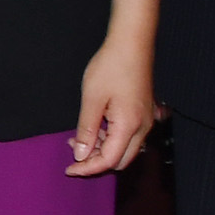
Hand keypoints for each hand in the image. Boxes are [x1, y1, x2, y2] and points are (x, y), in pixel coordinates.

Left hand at [68, 34, 159, 175]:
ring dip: (102, 149)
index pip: (109, 161)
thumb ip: (86, 130)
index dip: (88, 168)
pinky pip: (127, 137)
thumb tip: (81, 155)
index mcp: (129, 127)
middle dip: (96, 161)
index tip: (69, 169)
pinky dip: (109, 139)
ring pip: (124, 149)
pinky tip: (93, 128)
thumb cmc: (111, 68)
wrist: (131, 45)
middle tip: (73, 151)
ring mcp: (145, 121)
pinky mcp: (143, 114)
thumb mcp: (92, 100)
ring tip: (78, 137)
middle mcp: (142, 128)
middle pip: (120, 161)